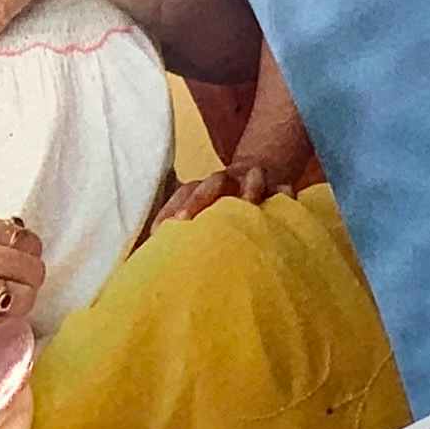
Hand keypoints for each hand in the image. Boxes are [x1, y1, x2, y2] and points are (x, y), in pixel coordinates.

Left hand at [142, 163, 276, 237]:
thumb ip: (175, 232)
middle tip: (190, 220)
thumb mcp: (197, 214)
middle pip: (214, 182)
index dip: (173, 209)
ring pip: (251, 179)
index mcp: (203, 187)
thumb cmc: (220, 206)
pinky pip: (283, 189)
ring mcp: (255, 180)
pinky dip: (284, 195)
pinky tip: (285, 203)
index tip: (164, 229)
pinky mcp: (280, 186)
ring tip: (247, 204)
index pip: (185, 192)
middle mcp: (228, 180)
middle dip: (201, 199)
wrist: (260, 170)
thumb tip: (144, 258)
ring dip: (248, 189)